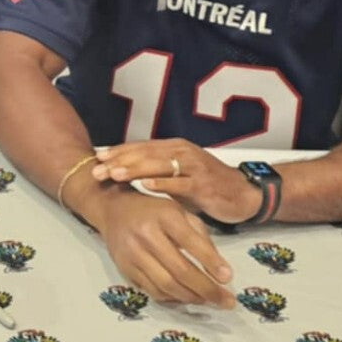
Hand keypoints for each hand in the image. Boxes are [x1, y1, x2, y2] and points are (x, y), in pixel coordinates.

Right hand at [80, 187, 235, 307]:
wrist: (113, 210)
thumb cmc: (154, 211)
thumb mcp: (179, 212)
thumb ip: (200, 237)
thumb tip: (220, 270)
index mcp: (164, 216)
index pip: (191, 242)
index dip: (211, 262)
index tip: (228, 278)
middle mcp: (146, 235)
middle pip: (180, 270)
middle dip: (207, 289)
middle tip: (227, 301)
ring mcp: (133, 254)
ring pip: (166, 285)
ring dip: (192, 297)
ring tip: (209, 301)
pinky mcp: (125, 268)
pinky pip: (152, 291)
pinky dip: (173, 298)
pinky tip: (187, 297)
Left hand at [91, 139, 261, 225]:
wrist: (245, 194)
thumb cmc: (207, 186)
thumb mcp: (179, 176)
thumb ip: (156, 173)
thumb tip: (124, 175)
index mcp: (174, 148)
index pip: (141, 147)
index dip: (119, 152)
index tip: (97, 158)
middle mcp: (182, 153)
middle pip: (145, 154)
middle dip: (119, 162)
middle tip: (97, 170)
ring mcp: (194, 168)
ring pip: (159, 166)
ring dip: (135, 169)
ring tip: (114, 174)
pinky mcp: (203, 185)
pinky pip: (179, 184)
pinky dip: (162, 183)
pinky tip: (145, 185)